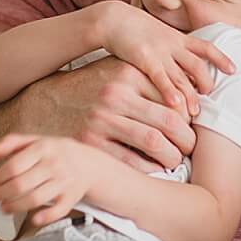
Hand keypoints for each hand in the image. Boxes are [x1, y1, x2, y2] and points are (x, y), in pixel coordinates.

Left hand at [0, 133, 104, 227]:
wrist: (88, 163)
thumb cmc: (57, 153)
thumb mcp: (37, 140)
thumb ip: (13, 142)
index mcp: (44, 148)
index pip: (14, 165)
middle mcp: (54, 164)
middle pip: (20, 185)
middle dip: (1, 194)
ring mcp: (63, 182)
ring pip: (34, 199)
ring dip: (14, 207)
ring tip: (4, 207)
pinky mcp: (70, 198)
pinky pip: (57, 211)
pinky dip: (44, 217)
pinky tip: (33, 218)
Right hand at [28, 53, 195, 173]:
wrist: (47, 103)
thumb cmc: (92, 87)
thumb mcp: (118, 71)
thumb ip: (148, 79)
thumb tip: (186, 96)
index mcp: (127, 74)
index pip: (172, 96)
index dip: (188, 115)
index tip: (193, 124)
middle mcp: (116, 95)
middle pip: (167, 120)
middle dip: (185, 138)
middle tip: (190, 146)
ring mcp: (102, 121)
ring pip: (153, 142)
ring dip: (171, 155)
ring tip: (176, 159)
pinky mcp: (91, 145)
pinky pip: (130, 162)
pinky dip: (149, 168)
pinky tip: (155, 169)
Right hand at [92, 0, 233, 115]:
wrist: (114, 19)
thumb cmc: (135, 31)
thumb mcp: (158, 36)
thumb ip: (171, 50)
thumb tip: (181, 68)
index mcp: (177, 38)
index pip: (205, 47)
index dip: (220, 58)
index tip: (234, 69)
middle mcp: (173, 44)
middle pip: (197, 64)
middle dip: (206, 82)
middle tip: (210, 99)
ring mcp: (160, 51)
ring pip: (181, 74)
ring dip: (190, 94)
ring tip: (195, 112)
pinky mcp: (144, 57)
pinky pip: (160, 77)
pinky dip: (169, 91)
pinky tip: (175, 104)